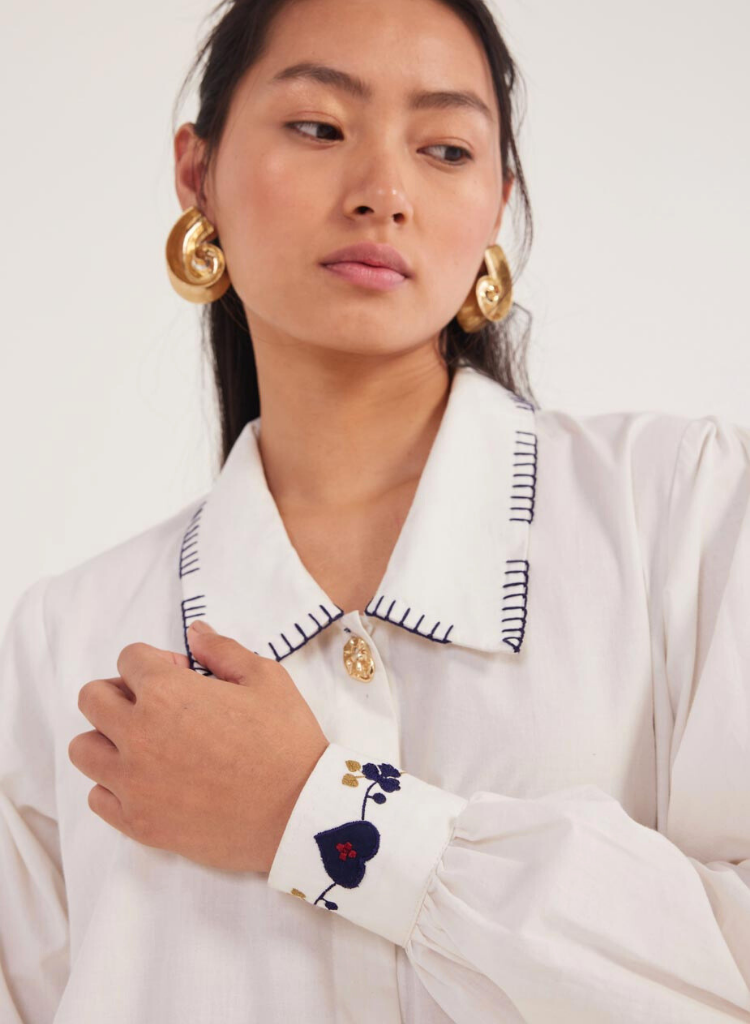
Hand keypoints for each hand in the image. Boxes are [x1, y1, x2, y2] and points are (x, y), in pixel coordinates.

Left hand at [68, 622, 329, 872]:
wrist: (299, 812)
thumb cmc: (287, 741)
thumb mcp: (267, 678)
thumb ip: (222, 650)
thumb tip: (195, 632)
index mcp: (166, 692)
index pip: (128, 658)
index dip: (156, 662)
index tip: (183, 677)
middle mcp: (137, 734)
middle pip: (92, 699)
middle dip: (122, 693)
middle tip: (160, 707)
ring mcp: (132, 782)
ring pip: (83, 749)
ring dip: (108, 739)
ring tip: (147, 746)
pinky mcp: (138, 822)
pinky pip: (97, 797)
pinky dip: (115, 786)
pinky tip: (150, 782)